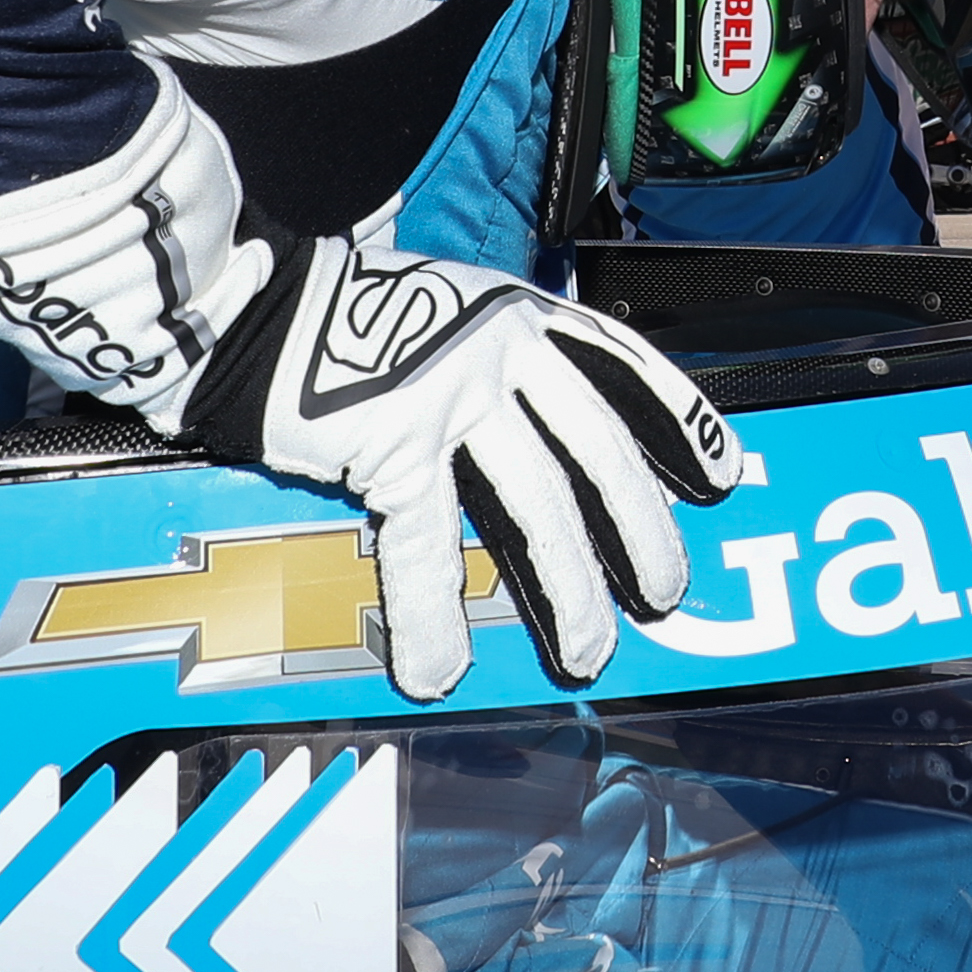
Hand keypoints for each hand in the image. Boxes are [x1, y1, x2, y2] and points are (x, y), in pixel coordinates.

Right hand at [189, 239, 739, 698]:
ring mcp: (451, 396)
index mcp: (517, 316)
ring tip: (589, 651)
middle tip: (665, 593)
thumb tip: (532, 426)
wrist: (250, 305)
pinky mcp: (394, 444)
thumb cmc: (336, 318)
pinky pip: (425, 548)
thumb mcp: (442, 310)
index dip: (679, 422)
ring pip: (533, 508)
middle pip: (596, 452)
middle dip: (641, 531)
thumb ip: (495, 360)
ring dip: (566, 591)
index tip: (722, 473)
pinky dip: (431, 616)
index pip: (624, 367)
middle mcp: (499, 350)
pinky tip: (440, 666)